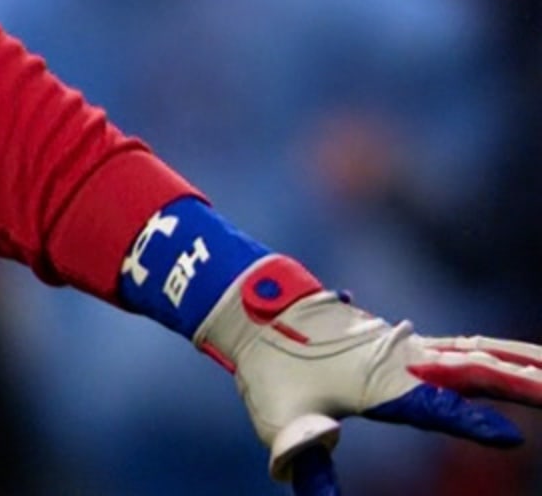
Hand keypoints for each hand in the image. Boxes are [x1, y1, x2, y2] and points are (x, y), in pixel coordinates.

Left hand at [194, 254, 539, 490]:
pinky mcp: (413, 347)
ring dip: (524, 365)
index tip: (510, 439)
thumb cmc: (270, 370)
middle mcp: (403, 361)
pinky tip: (531, 360)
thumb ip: (305, 462)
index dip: (469, 422)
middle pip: (476, 373)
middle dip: (524, 386)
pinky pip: (472, 350)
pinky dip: (506, 355)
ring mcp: (411, 349)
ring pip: (482, 356)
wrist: (258, 310)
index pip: (433, 407)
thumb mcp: (278, 423)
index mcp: (378, 382)